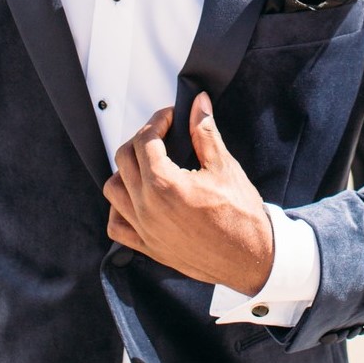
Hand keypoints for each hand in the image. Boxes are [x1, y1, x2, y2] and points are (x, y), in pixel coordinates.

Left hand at [104, 93, 273, 294]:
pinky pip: (116, 226)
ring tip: (147, 165)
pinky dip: (118, 209)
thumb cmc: (240, 216)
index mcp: (165, 184)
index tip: (171, 117)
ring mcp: (144, 229)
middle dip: (141, 140)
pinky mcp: (147, 246)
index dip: (158, 121)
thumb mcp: (224, 167)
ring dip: (125, 171)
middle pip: (125, 159)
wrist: (250, 257)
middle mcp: (147, 207)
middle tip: (162, 136)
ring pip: (113, 189)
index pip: (145, 140)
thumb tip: (198, 104)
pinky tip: (136, 199)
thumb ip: (205, 132)